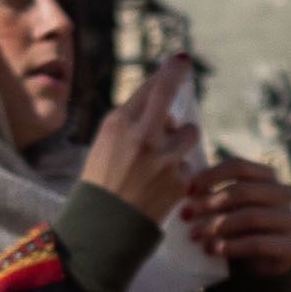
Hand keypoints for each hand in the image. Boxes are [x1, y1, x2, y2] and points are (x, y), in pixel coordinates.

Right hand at [80, 55, 202, 223]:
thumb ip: (133, 125)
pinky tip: (161, 185)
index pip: (148, 88)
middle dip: (177, 75)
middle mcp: (141, 135)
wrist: (104, 229)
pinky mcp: (178, 182)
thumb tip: (167, 112)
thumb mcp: (105, 146)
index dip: (167, 72)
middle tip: (184, 66)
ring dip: (182, 139)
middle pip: (167, 93)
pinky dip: (179, 173)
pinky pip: (188, 165)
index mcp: (118, 124)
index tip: (178, 61)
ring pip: (188, 132)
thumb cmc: (102, 185)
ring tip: (166, 156)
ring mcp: (162, 158)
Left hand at [173, 153, 290, 274]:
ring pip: (252, 216)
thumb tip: (185, 187)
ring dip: (218, 225)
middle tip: (187, 215)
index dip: (211, 175)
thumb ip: (210, 195)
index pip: (239, 166)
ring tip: (195, 235)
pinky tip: (213, 249)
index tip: (187, 190)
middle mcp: (284, 193)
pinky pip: (258, 243)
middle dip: (211, 202)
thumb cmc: (235, 229)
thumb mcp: (223, 208)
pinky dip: (231, 246)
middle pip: (244, 190)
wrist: (255, 265)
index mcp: (267, 176)